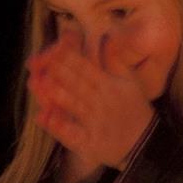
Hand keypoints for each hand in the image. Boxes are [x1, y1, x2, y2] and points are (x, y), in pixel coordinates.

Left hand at [26, 32, 158, 175]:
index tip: (56, 46)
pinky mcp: (90, 143)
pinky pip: (72, 134)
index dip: (71, 57)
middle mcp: (102, 103)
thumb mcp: (131, 83)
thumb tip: (107, 36)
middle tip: (39, 60)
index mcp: (110, 86)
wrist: (145, 146)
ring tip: (37, 83)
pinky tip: (43, 117)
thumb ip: (117, 61)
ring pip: (73, 105)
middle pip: (77, 84)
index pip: (88, 68)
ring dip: (55, 94)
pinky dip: (58, 126)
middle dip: (59, 71)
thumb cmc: (135, 111)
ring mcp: (95, 124)